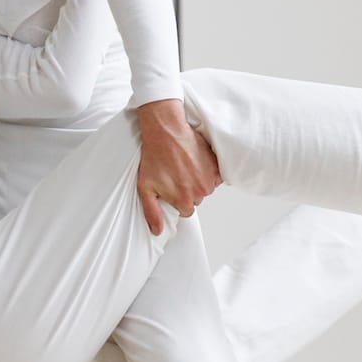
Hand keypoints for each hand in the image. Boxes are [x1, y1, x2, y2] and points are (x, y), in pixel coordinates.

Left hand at [136, 98, 220, 235]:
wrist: (166, 131)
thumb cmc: (155, 156)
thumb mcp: (145, 187)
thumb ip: (152, 212)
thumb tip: (157, 231)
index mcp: (184, 200)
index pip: (186, 210)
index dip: (178, 199)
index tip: (172, 187)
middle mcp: (200, 191)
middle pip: (196, 199)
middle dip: (188, 190)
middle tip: (176, 174)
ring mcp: (210, 178)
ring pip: (206, 187)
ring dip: (198, 179)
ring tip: (184, 165)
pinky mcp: (216, 165)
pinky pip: (215, 175)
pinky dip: (208, 170)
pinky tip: (195, 161)